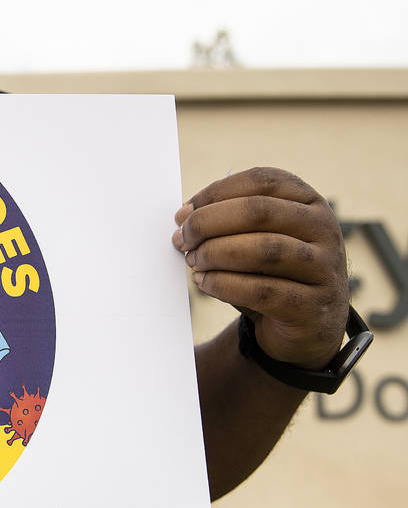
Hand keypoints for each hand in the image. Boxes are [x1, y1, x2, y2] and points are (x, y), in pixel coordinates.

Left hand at [172, 167, 347, 368]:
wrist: (307, 326)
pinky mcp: (313, 306)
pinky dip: (224, 285)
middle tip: (182, 239)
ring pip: (264, 249)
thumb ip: (228, 223)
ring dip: (215, 253)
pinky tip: (204, 282)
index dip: (216, 193)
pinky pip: (263, 291)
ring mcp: (324, 268)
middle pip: (259, 211)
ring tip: (193, 261)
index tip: (183, 213)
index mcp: (308, 203)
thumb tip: (184, 218)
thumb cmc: (272, 273)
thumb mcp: (255, 239)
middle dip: (209, 222)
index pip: (262, 181)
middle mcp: (323, 229)